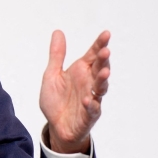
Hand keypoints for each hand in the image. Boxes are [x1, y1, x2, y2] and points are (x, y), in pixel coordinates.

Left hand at [39, 30, 110, 153]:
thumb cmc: (57, 100)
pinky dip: (91, 105)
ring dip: (102, 80)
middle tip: (105, 51)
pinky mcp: (89, 115)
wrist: (56, 126)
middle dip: (103, 60)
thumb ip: (57, 55)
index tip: (106, 34)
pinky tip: (87, 100)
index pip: (92, 55)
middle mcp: (89, 83)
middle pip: (99, 68)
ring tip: (104, 73)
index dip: (99, 44)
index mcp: (81, 71)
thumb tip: (58, 32)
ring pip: (100, 87)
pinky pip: (92, 109)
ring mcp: (91, 98)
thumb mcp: (52, 75)